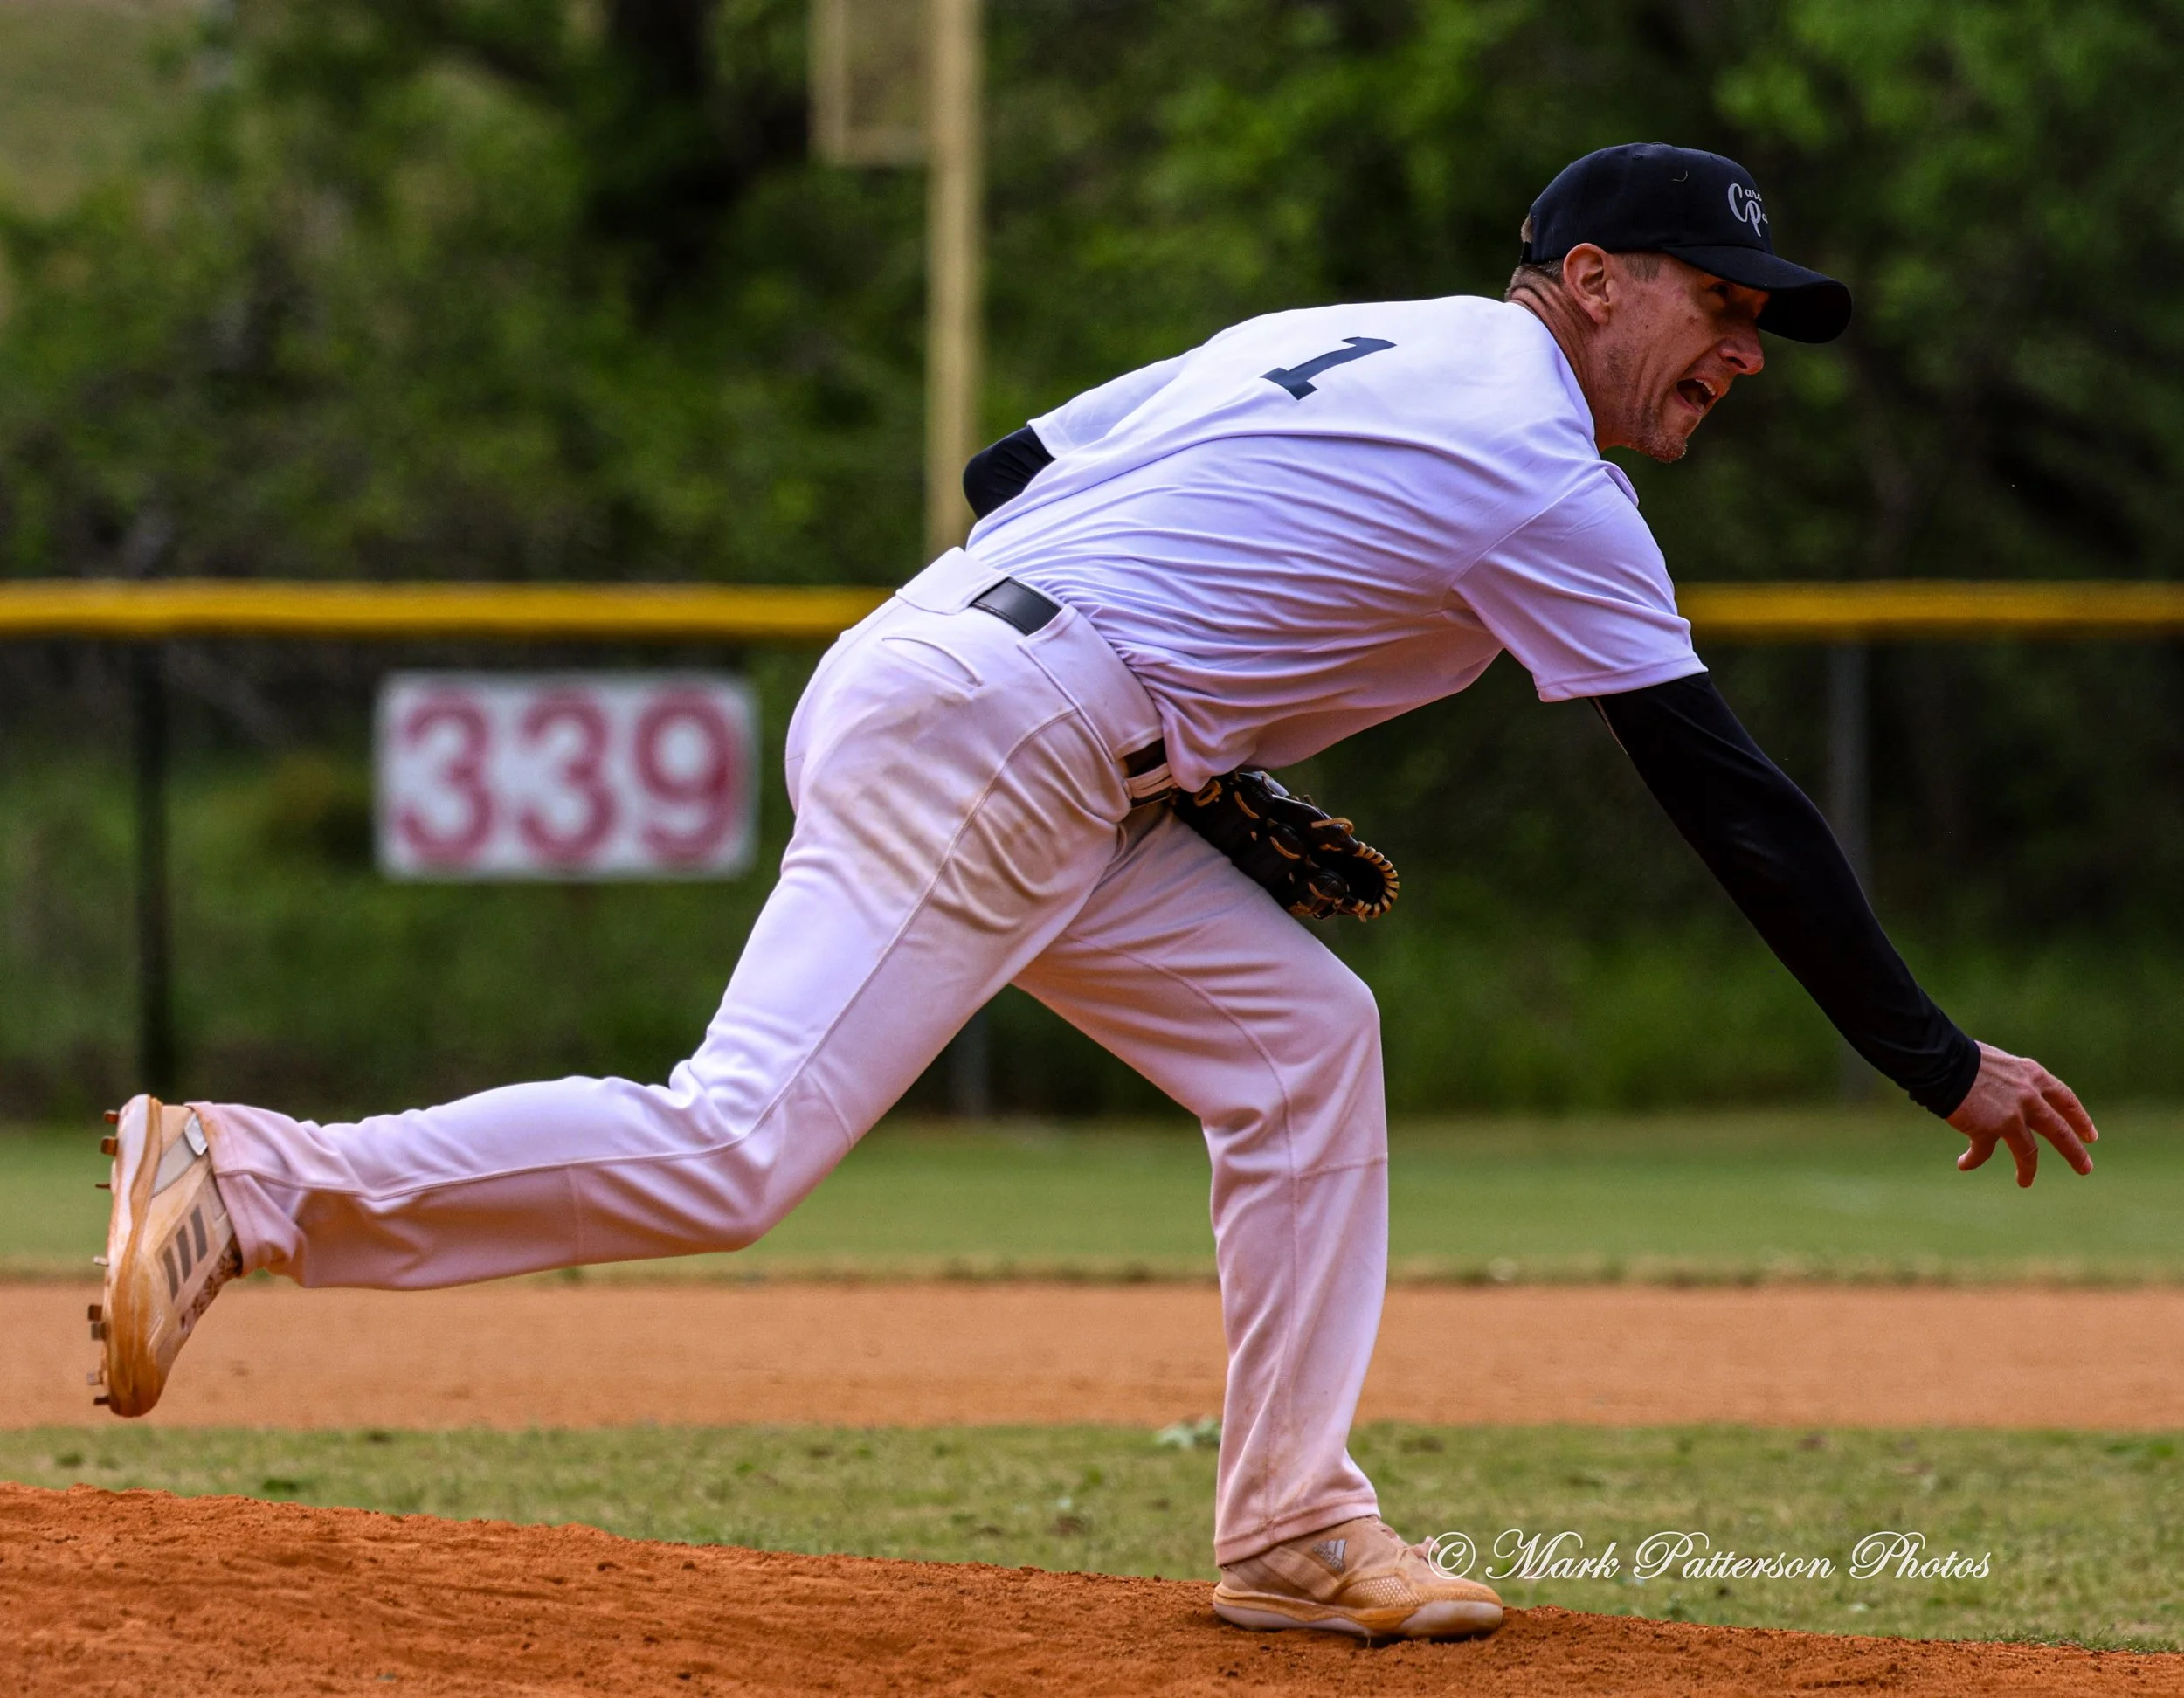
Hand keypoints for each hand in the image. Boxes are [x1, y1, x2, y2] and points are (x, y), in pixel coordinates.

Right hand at [1946, 1041, 2096, 1187]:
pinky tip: (1965, 1163)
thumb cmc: (1963, 1057)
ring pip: (2028, 1152)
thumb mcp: (2000, 1064)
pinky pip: (1983, 1152)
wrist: (1942, 1062)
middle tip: (2085, 1168)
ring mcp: (2011, 1116)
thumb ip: (2012, 1082)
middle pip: (2059, 1131)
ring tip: (2025, 1182)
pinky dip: (1974, 1158)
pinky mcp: (1988, 1130)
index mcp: (2033, 1076)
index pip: (2065, 1099)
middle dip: (2074, 1152)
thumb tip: (2008, 1096)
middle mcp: (2028, 1098)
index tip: (2090, 1136)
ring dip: (2028, 1170)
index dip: (2079, 1119)